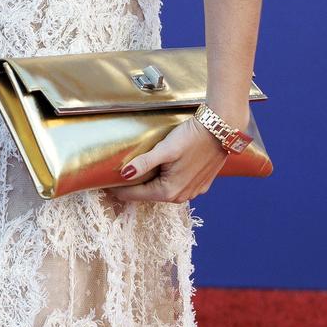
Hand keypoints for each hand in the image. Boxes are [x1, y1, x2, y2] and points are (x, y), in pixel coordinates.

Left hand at [109, 116, 231, 205]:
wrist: (221, 130)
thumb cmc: (192, 137)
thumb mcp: (165, 149)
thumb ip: (144, 163)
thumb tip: (124, 175)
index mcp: (169, 191)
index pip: (134, 195)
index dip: (118, 188)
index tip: (105, 183)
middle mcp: (181, 197)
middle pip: (149, 194)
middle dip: (134, 186)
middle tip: (119, 175)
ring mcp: (193, 192)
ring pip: (163, 191)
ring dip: (151, 183)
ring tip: (138, 171)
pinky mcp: (201, 184)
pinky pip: (178, 186)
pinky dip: (167, 180)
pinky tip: (163, 169)